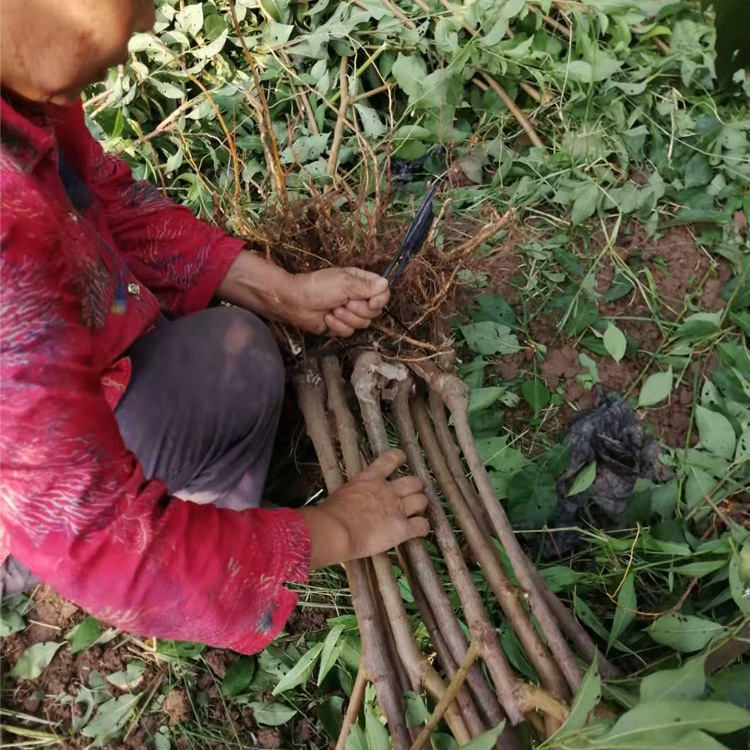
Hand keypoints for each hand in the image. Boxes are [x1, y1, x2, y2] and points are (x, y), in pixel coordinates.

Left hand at [287, 267, 389, 336]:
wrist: (295, 302)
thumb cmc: (317, 287)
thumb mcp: (344, 282)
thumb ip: (367, 286)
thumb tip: (386, 284)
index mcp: (360, 282)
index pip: (383, 293)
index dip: (380, 300)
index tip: (372, 302)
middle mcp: (358, 297)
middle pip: (374, 311)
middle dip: (359, 310)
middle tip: (344, 303)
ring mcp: (350, 313)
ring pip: (363, 324)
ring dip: (347, 318)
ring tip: (333, 309)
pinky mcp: (341, 325)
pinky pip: (349, 332)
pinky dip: (337, 326)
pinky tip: (327, 318)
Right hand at [298, 449, 429, 568]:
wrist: (336, 530)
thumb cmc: (331, 512)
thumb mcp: (343, 492)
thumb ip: (355, 492)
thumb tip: (352, 500)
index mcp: (371, 478)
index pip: (392, 458)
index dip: (400, 458)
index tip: (402, 460)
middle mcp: (389, 490)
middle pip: (414, 482)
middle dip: (415, 488)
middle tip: (409, 496)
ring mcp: (398, 509)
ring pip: (422, 501)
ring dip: (420, 506)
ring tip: (415, 513)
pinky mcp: (402, 528)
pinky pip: (422, 525)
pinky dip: (423, 527)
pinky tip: (419, 530)